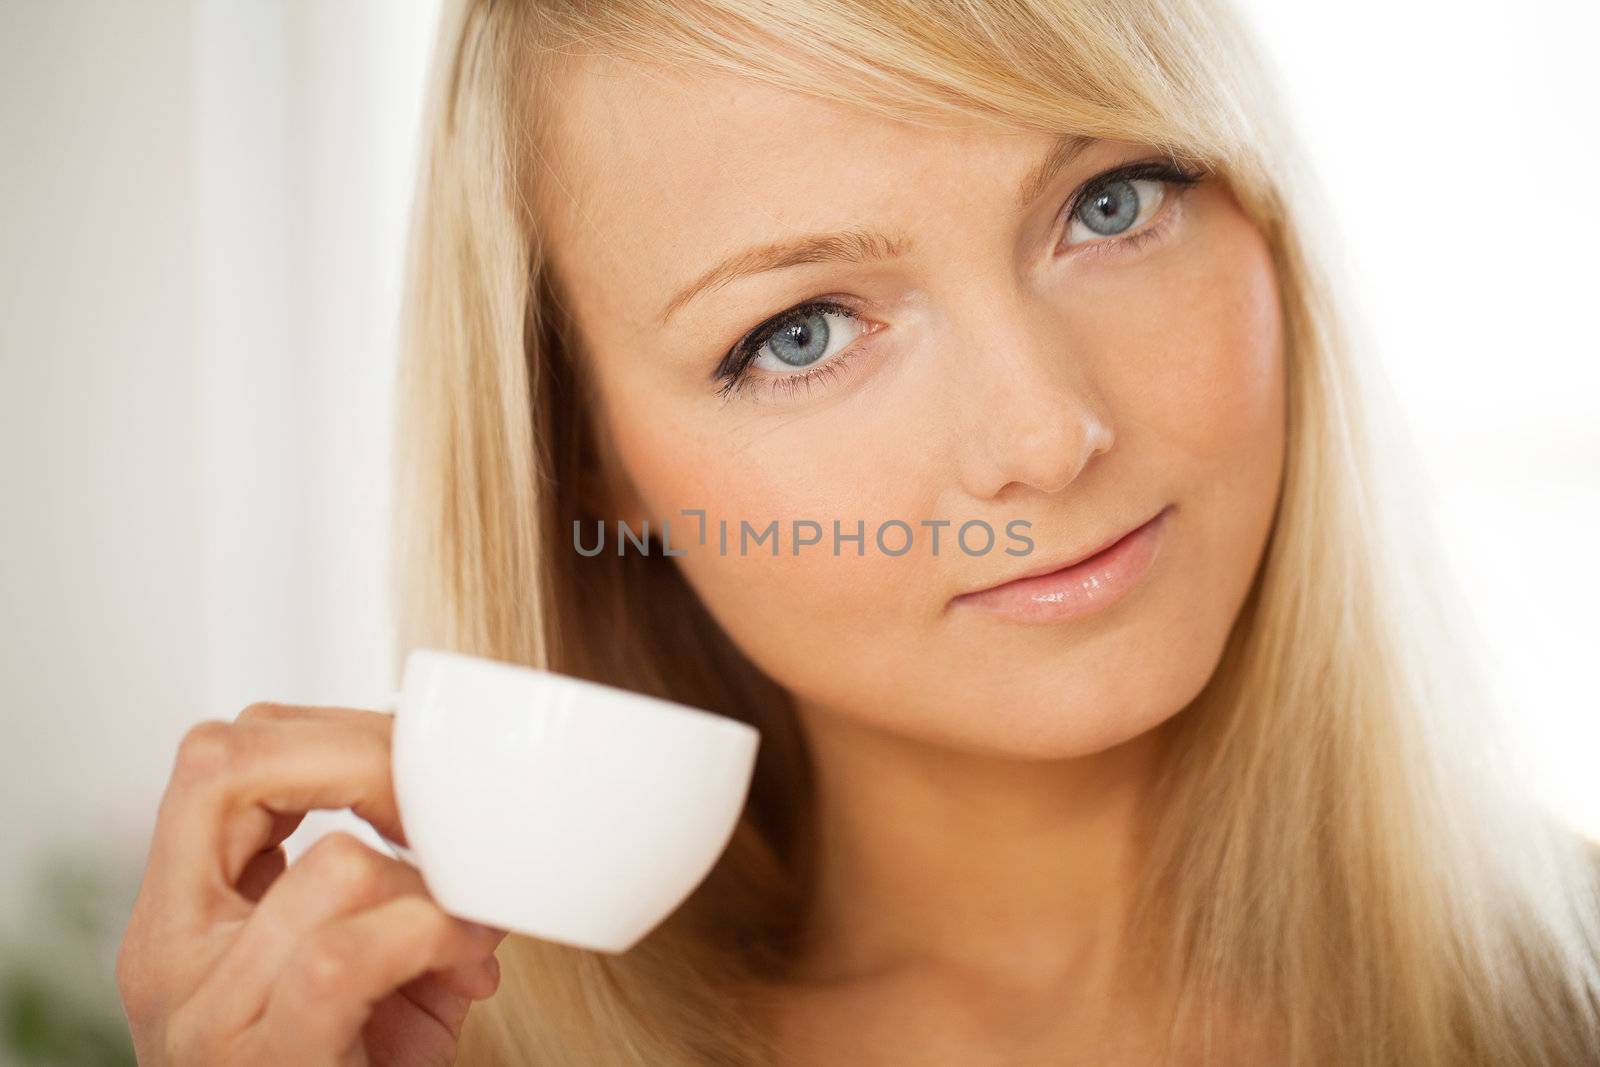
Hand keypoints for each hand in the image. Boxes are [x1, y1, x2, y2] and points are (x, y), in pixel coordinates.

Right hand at [116, 703, 505, 1065]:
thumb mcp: (358, 963)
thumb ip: (388, 880)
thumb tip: (475, 810)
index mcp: (183, 914)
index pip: (216, 758)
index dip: (326, 732)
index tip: (412, 764)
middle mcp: (168, 955)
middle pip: (232, 769)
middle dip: (374, 771)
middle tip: (447, 820)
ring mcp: (205, 1018)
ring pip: (335, 867)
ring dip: (431, 886)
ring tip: (463, 933)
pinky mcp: (264, 1066)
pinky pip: (345, 959)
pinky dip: (431, 938)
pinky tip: (465, 963)